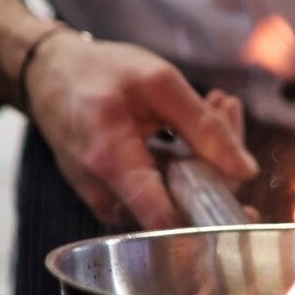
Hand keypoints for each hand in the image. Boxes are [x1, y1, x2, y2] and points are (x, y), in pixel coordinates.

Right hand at [24, 34, 257, 228]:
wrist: (49, 74)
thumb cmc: (99, 72)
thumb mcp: (159, 82)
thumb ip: (204, 127)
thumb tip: (245, 172)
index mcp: (111, 163)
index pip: (166, 220)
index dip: (210, 222)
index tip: (243, 200)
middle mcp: (105, 194)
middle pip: (182, 204)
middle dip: (218, 159)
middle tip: (226, 106)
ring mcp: (108, 200)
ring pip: (176, 196)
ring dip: (206, 153)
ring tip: (215, 102)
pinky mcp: (115, 196)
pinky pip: (161, 189)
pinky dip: (185, 157)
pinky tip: (195, 118)